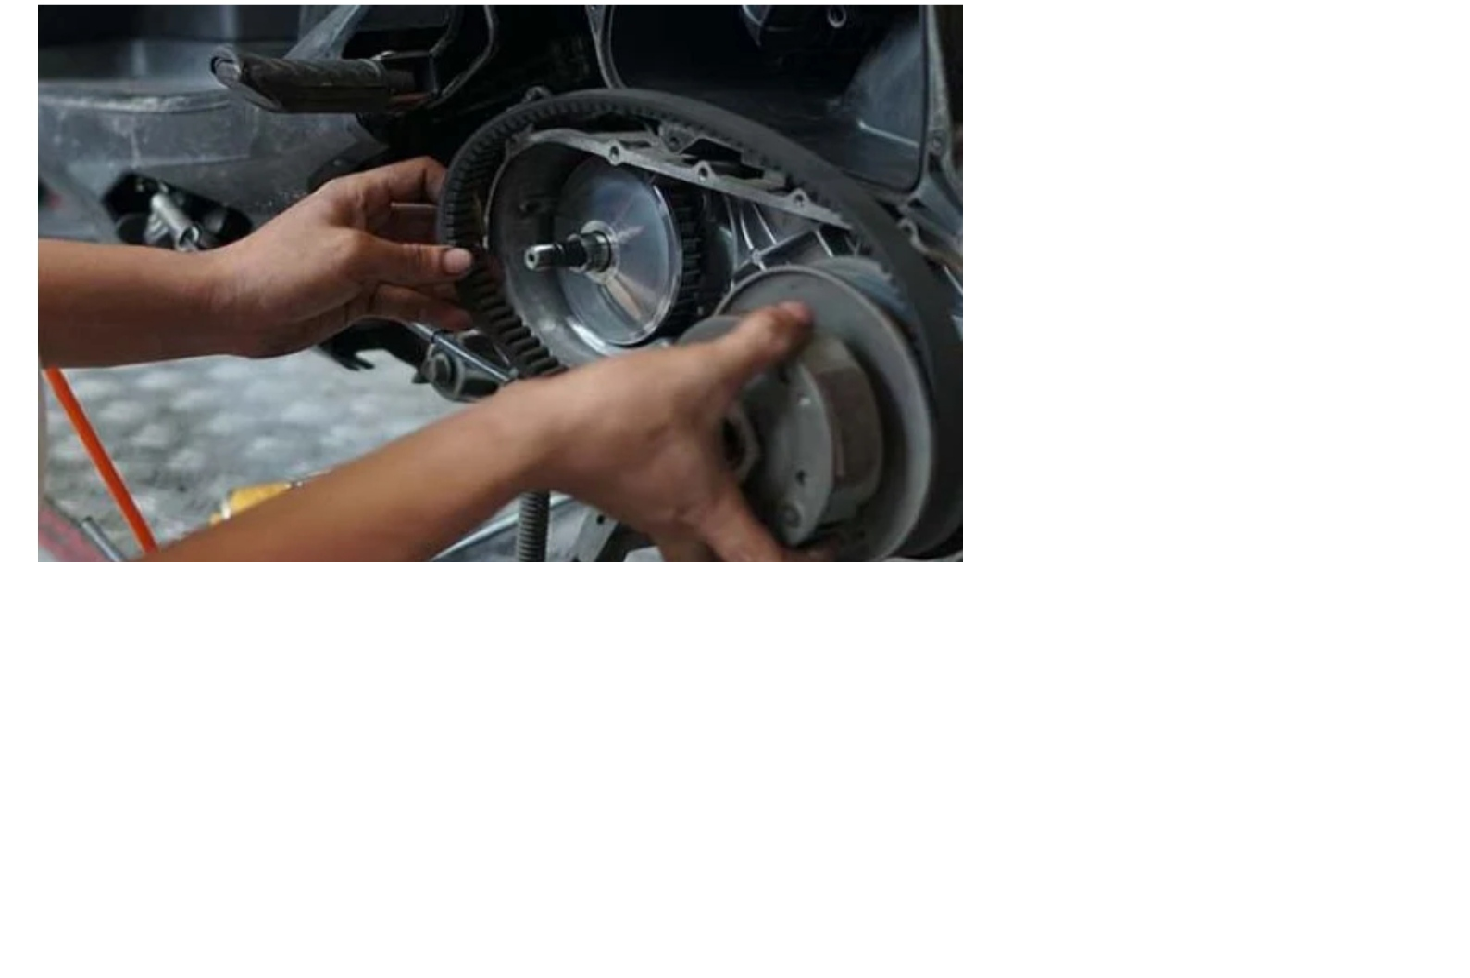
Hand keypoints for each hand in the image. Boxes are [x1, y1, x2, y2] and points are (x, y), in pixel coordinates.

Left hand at [203, 157, 475, 357]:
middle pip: (428, 229)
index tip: (477, 218)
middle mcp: (368, 225)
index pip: (420, 178)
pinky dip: (432, 308)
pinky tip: (458, 316)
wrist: (233, 309)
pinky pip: (407, 299)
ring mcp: (366, 263)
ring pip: (421, 269)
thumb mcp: (353, 255)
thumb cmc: (275, 267)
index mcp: (361, 196)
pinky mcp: (362, 297)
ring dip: (451, 283)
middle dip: (460, 247)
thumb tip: (460, 259)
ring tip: (484, 297)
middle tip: (491, 266)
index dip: (451, 194)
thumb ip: (411, 259)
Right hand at [505, 302, 829, 560]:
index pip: (767, 564)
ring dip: (717, 537)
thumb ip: (754, 345)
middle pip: (721, 570)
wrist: (535, 429)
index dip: (807, 565)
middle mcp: (676, 521)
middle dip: (752, 563)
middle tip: (782, 540)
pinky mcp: (621, 493)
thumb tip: (794, 324)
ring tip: (743, 502)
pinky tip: (688, 463)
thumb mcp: (699, 372)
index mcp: (708, 508)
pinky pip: (662, 515)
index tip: (827, 548)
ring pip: (690, 548)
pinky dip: (683, 503)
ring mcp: (645, 512)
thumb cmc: (606, 420)